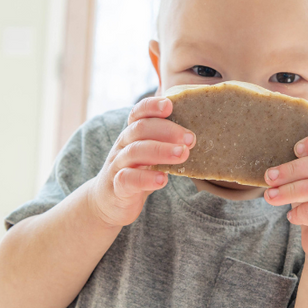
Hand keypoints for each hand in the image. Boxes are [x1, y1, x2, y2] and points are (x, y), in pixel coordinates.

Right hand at [88, 97, 195, 227]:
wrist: (108, 202)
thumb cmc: (138, 172)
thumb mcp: (151, 154)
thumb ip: (167, 142)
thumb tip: (200, 133)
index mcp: (133, 134)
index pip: (138, 113)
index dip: (151, 106)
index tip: (169, 105)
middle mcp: (123, 145)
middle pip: (140, 129)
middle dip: (167, 130)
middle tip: (191, 138)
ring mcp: (117, 165)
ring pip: (135, 151)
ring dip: (161, 151)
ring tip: (183, 154)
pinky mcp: (116, 187)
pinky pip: (128, 179)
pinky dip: (146, 178)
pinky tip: (163, 180)